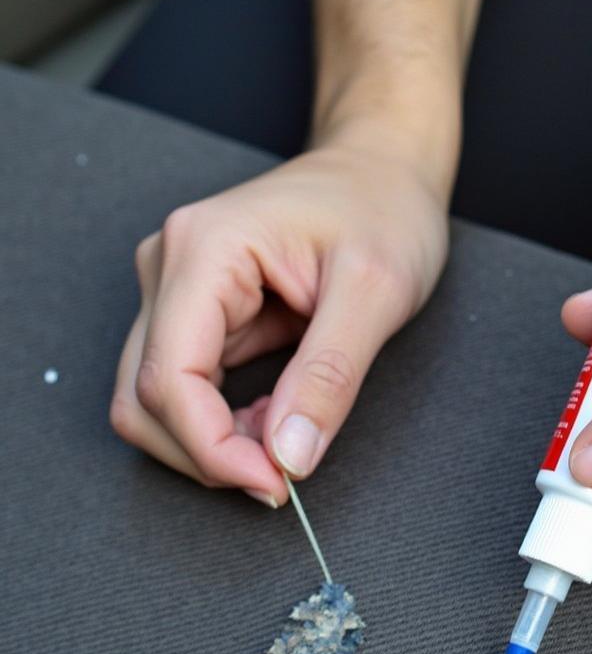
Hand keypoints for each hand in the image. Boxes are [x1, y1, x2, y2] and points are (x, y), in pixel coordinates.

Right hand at [110, 120, 448, 505]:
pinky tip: (277, 418)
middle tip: (283, 477)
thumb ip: (328, 377)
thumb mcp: (376, 292)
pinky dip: (225, 421)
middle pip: (145, 397)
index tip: (275, 484)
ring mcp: (179, 288)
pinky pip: (190, 385)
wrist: (385, 169)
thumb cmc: (385, 209)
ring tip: (288, 441)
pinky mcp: (201, 309)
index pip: (169, 378)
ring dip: (214, 441)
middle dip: (207, 453)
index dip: (211, 449)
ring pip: (159, 399)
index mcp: (205, 249)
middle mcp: (172, 266)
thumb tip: (288, 456)